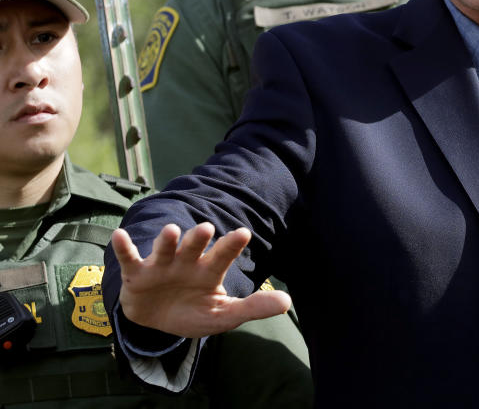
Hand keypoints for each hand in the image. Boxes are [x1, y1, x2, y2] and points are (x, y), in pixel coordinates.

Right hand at [111, 223, 290, 337]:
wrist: (158, 322)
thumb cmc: (194, 312)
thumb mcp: (224, 315)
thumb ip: (253, 307)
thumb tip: (288, 303)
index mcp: (210, 271)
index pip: (223, 256)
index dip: (232, 245)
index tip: (244, 232)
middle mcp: (187, 262)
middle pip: (195, 247)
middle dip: (199, 238)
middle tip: (206, 228)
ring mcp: (162, 266)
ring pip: (165, 249)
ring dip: (167, 241)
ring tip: (171, 231)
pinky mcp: (138, 274)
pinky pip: (130, 259)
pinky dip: (123, 248)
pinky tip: (119, 235)